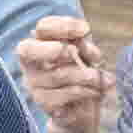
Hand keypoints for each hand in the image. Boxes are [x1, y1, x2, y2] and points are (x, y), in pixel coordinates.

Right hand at [15, 14, 108, 132]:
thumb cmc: (82, 70)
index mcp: (41, 41)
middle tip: (73, 52)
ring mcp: (33, 82)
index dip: (63, 26)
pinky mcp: (42, 102)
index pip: (43, 27)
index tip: (86, 29)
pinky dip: (85, 91)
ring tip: (105, 78)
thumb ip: (84, 45)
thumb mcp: (86, 53)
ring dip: (86, 75)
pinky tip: (97, 91)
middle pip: (27, 49)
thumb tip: (82, 45)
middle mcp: (30, 61)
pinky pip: (63, 94)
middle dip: (52, 50)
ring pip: (57, 74)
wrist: (84, 105)